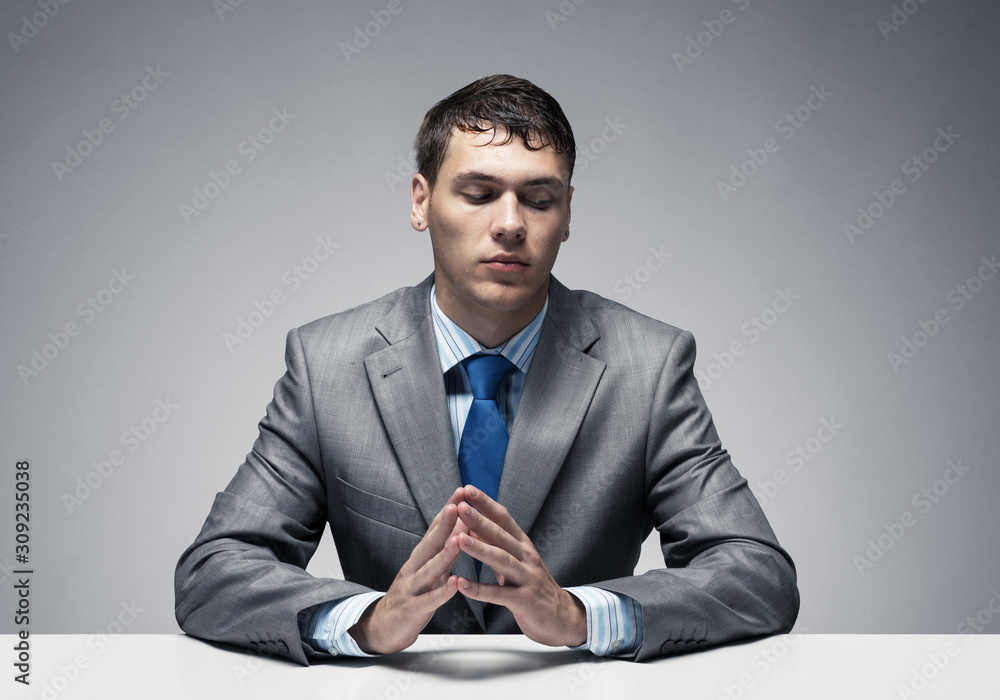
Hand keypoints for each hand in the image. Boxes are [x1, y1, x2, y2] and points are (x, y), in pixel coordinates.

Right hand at [349, 487, 467, 653]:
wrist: (383, 627)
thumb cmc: (412, 594)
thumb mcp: (428, 569)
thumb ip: (445, 549)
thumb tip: (462, 523)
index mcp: (419, 558)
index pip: (434, 529)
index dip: (447, 511)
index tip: (461, 492)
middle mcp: (413, 568)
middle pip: (429, 544)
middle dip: (444, 524)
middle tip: (457, 506)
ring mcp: (411, 589)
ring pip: (429, 569)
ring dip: (444, 554)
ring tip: (459, 539)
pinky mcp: (412, 610)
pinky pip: (429, 601)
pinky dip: (442, 592)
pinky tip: (455, 583)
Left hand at [455, 485, 586, 647]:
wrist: (561, 617)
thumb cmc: (533, 586)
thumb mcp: (518, 561)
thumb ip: (497, 545)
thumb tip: (473, 525)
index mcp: (523, 545)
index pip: (504, 519)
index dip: (486, 503)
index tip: (467, 489)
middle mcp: (527, 557)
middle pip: (502, 535)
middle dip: (480, 520)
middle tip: (460, 507)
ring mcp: (527, 578)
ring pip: (502, 560)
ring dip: (479, 549)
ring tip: (458, 540)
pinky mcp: (524, 601)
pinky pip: (499, 594)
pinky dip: (478, 590)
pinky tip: (461, 584)